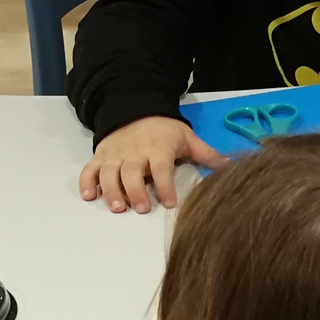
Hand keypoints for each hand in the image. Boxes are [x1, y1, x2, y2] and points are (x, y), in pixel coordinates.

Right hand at [79, 116, 226, 213]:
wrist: (136, 110)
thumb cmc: (165, 131)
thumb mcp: (187, 138)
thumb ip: (207, 154)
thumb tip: (232, 167)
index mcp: (158, 148)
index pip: (161, 167)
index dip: (165, 185)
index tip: (169, 203)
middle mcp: (135, 152)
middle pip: (132, 171)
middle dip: (136, 190)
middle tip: (141, 209)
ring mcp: (115, 154)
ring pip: (110, 172)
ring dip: (112, 190)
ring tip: (118, 207)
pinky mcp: (100, 156)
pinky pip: (90, 169)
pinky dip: (87, 182)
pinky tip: (90, 197)